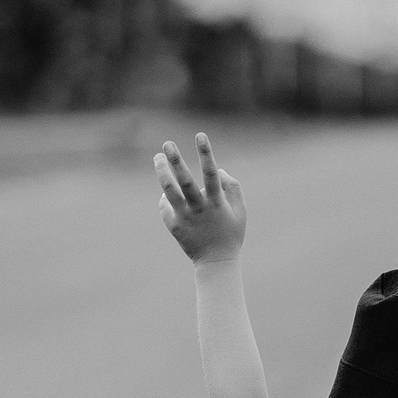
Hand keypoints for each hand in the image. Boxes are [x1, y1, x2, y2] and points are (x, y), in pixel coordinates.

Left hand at [154, 134, 246, 263]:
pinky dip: (166, 198)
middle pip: (184, 180)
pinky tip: (169, 194)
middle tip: (168, 143)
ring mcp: (185, 217)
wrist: (215, 263)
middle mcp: (199, 208)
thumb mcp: (240, 211)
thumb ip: (233, 188)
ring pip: (169, 191)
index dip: (206, 153)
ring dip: (161, 172)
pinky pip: (165, 205)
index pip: (211, 173)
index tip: (200, 135)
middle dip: (176, 160)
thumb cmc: (231, 234)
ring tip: (157, 157)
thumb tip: (219, 169)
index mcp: (217, 202)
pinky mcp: (174, 225)